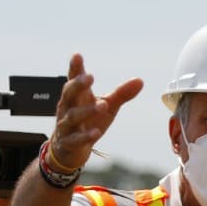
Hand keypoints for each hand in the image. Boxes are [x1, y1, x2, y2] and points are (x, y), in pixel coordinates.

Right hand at [51, 54, 143, 170]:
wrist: (69, 150)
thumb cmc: (89, 122)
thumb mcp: (108, 106)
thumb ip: (121, 94)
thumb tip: (140, 80)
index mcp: (76, 96)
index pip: (73, 79)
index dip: (75, 68)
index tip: (77, 55)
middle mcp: (68, 108)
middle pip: (69, 94)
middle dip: (78, 85)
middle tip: (90, 77)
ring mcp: (66, 126)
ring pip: (73, 117)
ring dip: (87, 111)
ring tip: (103, 105)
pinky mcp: (69, 143)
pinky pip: (76, 139)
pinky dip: (86, 136)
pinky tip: (96, 133)